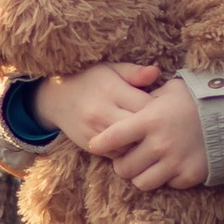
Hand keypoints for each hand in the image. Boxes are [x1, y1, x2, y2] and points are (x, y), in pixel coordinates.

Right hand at [31, 60, 162, 146]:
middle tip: (166, 126)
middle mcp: (103, 113)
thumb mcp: (110, 69)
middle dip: (155, 129)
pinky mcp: (91, 147)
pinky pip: (118, 155)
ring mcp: (96, 132)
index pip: (146, 105)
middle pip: (140, 128)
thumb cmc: (89, 79)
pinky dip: (129, 151)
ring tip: (153, 137)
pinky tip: (137, 144)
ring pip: (130, 146)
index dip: (161, 108)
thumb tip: (157, 72)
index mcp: (111, 91)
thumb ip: (134, 72)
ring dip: (143, 143)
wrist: (56, 98)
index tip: (168, 108)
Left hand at [84, 73, 210, 193]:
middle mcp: (159, 144)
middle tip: (127, 158)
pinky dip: (166, 178)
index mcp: (150, 120)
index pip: (113, 137)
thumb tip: (131, 102)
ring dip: (141, 176)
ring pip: (141, 183)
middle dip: (122, 164)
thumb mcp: (169, 90)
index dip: (100, 143)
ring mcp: (174, 162)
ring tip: (146, 166)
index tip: (95, 144)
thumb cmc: (197, 99)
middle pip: (123, 168)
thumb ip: (146, 98)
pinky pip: (167, 185)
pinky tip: (171, 166)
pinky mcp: (188, 176)